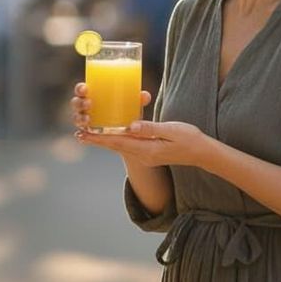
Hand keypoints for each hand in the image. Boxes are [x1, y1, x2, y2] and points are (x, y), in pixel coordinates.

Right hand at [69, 82, 151, 128]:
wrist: (130, 131)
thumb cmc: (128, 110)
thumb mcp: (133, 105)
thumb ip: (137, 99)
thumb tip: (144, 96)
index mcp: (93, 95)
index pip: (82, 90)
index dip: (80, 88)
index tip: (85, 89)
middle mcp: (86, 108)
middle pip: (76, 103)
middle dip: (79, 103)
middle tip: (89, 103)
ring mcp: (87, 121)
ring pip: (77, 118)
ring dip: (79, 118)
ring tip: (88, 119)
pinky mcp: (90, 134)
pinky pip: (82, 135)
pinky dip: (81, 135)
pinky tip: (82, 136)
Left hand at [71, 83, 212, 168]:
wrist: (202, 153)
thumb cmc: (189, 139)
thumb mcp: (171, 130)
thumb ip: (150, 128)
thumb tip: (131, 125)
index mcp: (147, 149)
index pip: (118, 142)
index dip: (100, 138)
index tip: (84, 134)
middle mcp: (143, 155)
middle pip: (115, 146)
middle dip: (96, 140)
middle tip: (78, 135)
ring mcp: (146, 156)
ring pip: (119, 147)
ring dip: (103, 141)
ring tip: (87, 136)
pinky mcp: (148, 153)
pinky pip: (127, 147)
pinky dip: (115, 141)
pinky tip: (110, 136)